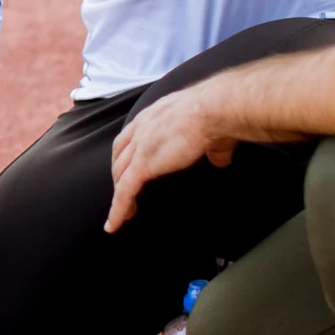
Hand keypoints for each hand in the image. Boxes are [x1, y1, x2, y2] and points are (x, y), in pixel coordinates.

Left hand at [105, 86, 238, 232]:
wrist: (212, 110)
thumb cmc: (216, 114)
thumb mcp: (212, 133)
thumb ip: (213, 148)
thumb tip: (220, 159)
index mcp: (154, 116)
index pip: (132, 136)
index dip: (128, 152)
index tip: (130, 166)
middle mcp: (141, 128)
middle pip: (120, 155)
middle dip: (119, 174)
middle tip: (123, 191)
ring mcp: (139, 147)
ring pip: (120, 176)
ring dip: (119, 195)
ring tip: (121, 214)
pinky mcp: (143, 165)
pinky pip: (124, 192)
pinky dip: (118, 209)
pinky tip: (115, 224)